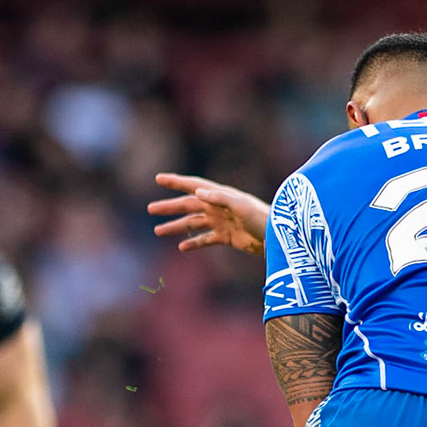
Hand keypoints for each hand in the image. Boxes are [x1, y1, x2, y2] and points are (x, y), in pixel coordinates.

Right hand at [148, 174, 268, 253]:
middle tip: (150, 209)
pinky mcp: (227, 237)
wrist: (277, 236)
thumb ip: (219, 198)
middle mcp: (217, 207)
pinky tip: (181, 247)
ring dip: (176, 227)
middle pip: (187, 206)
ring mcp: (221, 222)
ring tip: (158, 231)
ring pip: (193, 224)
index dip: (176, 182)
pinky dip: (193, 243)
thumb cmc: (262, 217)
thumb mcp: (241, 206)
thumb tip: (196, 193)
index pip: (193, 186)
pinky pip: (205, 239)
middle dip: (169, 207)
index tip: (158, 178)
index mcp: (219, 196)